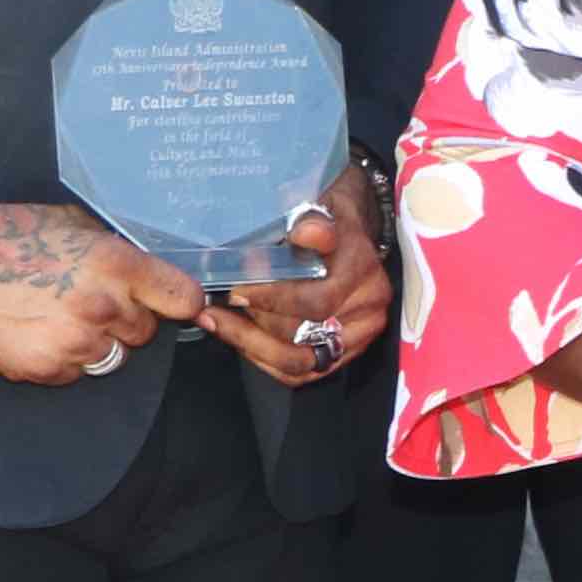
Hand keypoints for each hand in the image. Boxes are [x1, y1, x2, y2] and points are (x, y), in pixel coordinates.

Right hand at [0, 200, 201, 386]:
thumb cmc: (4, 234)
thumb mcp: (71, 224)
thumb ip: (114, 250)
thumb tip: (148, 271)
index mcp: (114, 265)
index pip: (182, 298)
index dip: (180, 301)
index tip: (172, 302)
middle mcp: (101, 307)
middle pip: (145, 331)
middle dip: (125, 317)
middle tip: (86, 299)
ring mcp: (72, 342)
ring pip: (114, 357)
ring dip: (97, 342)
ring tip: (58, 315)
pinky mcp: (43, 368)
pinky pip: (75, 373)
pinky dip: (63, 359)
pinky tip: (35, 331)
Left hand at [195, 169, 391, 389]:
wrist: (352, 234)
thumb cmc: (328, 219)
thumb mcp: (321, 208)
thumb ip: (313, 222)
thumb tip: (305, 233)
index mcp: (363, 272)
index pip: (318, 301)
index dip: (272, 300)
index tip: (235, 291)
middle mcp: (368, 310)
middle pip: (305, 336)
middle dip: (253, 326)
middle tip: (213, 310)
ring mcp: (359, 336)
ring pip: (300, 361)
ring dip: (253, 347)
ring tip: (220, 325)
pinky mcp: (344, 353)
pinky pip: (300, 373)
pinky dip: (266, 360)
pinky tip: (240, 341)